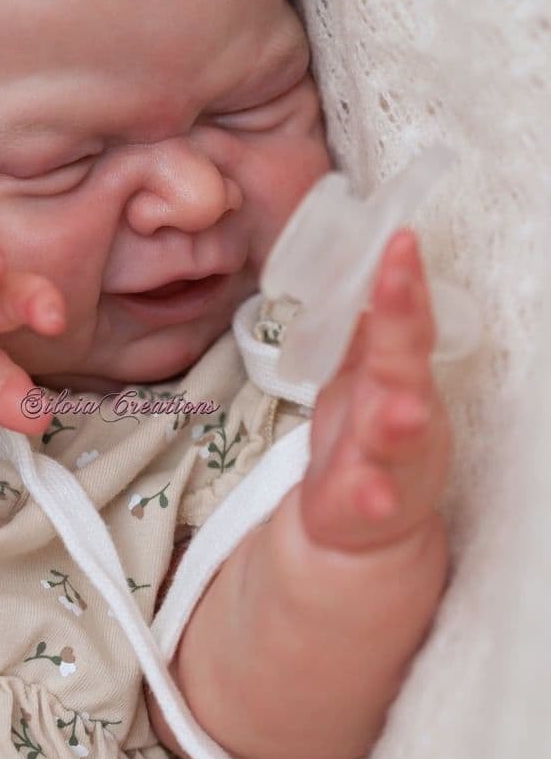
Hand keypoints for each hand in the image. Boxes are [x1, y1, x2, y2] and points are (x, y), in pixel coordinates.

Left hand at [300, 228, 451, 550]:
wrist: (364, 520)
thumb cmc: (364, 431)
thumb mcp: (364, 369)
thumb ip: (364, 324)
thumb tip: (353, 263)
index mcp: (394, 371)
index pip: (402, 317)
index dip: (402, 279)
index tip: (399, 238)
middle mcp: (401, 409)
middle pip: (405, 362)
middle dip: (403, 323)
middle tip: (398, 279)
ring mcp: (390, 458)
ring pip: (397, 434)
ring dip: (401, 420)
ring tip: (403, 410)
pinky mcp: (368, 503)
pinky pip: (372, 500)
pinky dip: (373, 497)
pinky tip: (372, 497)